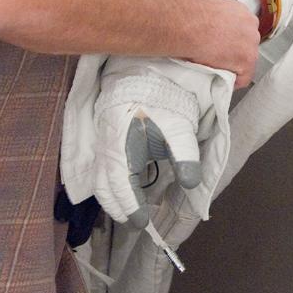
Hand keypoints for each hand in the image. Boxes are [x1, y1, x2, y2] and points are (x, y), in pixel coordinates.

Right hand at [93, 72, 202, 224]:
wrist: (144, 69)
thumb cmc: (161, 97)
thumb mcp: (178, 126)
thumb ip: (185, 155)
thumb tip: (191, 185)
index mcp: (120, 147)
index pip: (119, 188)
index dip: (129, 207)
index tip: (141, 223)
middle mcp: (106, 147)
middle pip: (104, 187)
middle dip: (118, 206)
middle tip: (135, 220)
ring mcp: (103, 141)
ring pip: (101, 177)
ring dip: (114, 195)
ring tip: (130, 207)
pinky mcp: (107, 136)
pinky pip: (103, 165)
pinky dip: (111, 180)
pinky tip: (125, 184)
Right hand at [156, 0, 259, 87]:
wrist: (185, 24)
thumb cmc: (184, 11)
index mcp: (238, 10)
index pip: (241, 28)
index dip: (229, 39)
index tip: (217, 43)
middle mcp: (250, 25)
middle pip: (245, 44)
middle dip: (232, 52)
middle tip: (213, 57)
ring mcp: (251, 44)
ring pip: (245, 61)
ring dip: (231, 66)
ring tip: (213, 69)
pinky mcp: (246, 61)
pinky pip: (242, 78)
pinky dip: (231, 82)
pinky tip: (219, 80)